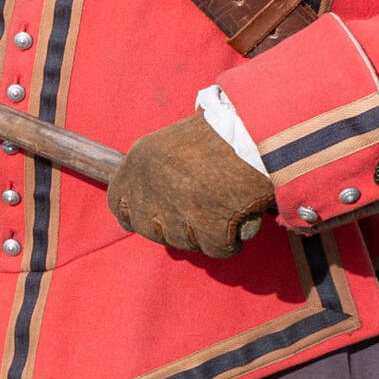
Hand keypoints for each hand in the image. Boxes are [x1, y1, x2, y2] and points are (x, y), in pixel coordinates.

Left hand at [107, 114, 276, 255]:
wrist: (259, 129)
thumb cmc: (223, 131)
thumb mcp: (175, 141)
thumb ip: (158, 170)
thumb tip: (150, 204)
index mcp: (138, 161)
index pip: (119, 205)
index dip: (137, 214)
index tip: (155, 215)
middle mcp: (151, 187)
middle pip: (151, 230)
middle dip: (174, 228)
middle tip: (200, 213)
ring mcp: (178, 210)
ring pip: (183, 242)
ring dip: (203, 234)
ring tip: (225, 209)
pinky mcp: (209, 227)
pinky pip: (215, 249)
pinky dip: (230, 242)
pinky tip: (240, 222)